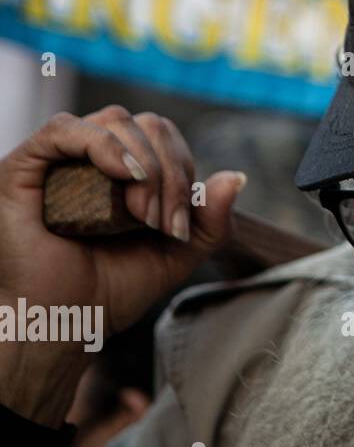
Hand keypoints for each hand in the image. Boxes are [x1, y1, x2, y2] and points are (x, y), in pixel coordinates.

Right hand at [0, 106, 244, 426]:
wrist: (61, 324)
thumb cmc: (110, 290)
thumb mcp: (176, 254)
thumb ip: (211, 221)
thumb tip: (238, 176)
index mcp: (123, 169)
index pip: (165, 137)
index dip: (184, 170)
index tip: (179, 225)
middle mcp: (90, 157)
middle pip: (147, 125)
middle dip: (171, 172)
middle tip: (161, 223)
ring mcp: (56, 159)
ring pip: (116, 121)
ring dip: (146, 167)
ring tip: (142, 216)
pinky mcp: (23, 167)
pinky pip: (64, 129)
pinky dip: (105, 145)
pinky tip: (126, 175)